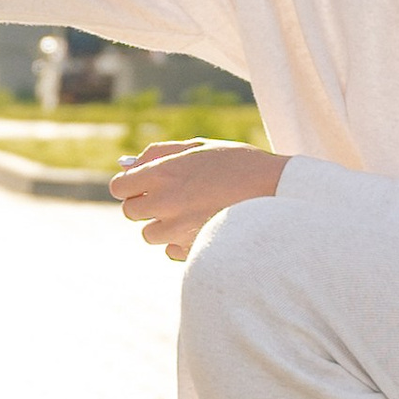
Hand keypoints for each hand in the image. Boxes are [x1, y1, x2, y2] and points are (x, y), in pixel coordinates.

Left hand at [109, 136, 286, 261]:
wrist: (279, 193)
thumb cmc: (240, 165)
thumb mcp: (200, 147)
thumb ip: (161, 153)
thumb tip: (129, 164)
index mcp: (163, 173)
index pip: (120, 187)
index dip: (130, 185)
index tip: (143, 185)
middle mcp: (165, 203)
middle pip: (130, 212)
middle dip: (145, 205)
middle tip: (171, 197)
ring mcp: (178, 230)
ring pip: (150, 235)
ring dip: (164, 226)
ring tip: (192, 212)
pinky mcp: (193, 251)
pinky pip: (171, 251)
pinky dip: (181, 243)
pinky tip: (204, 227)